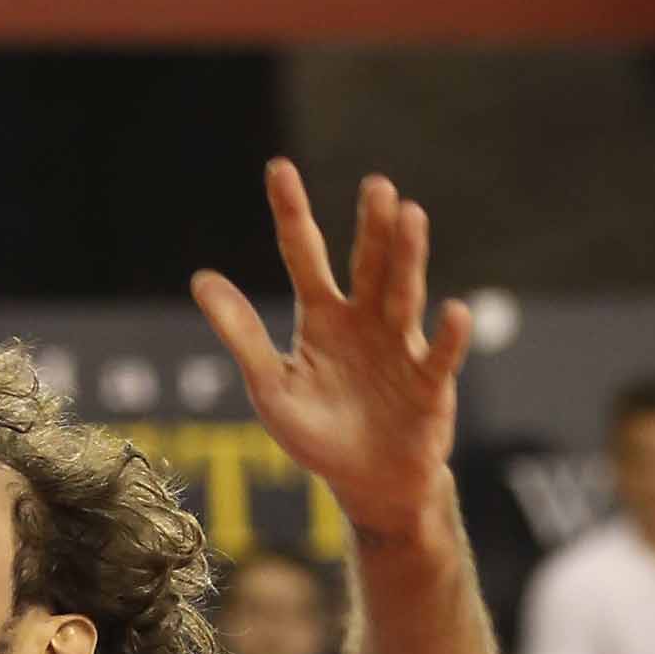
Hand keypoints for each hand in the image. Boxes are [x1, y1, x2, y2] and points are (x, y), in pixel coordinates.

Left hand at [190, 162, 471, 552]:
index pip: (303, 254)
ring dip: (408, 256)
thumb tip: (201, 279)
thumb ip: (243, 335)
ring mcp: (402, 346)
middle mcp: (366, 319)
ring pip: (405, 293)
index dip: (291, 213)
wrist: (370, 485)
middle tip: (375, 186)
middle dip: (372, 225)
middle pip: (368, 263)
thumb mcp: (271, 388)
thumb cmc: (319, 435)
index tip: (279, 168)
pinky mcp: (430, 382)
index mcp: (322, 317)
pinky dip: (448, 335)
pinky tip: (453, 310)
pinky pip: (440, 355)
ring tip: (410, 215)